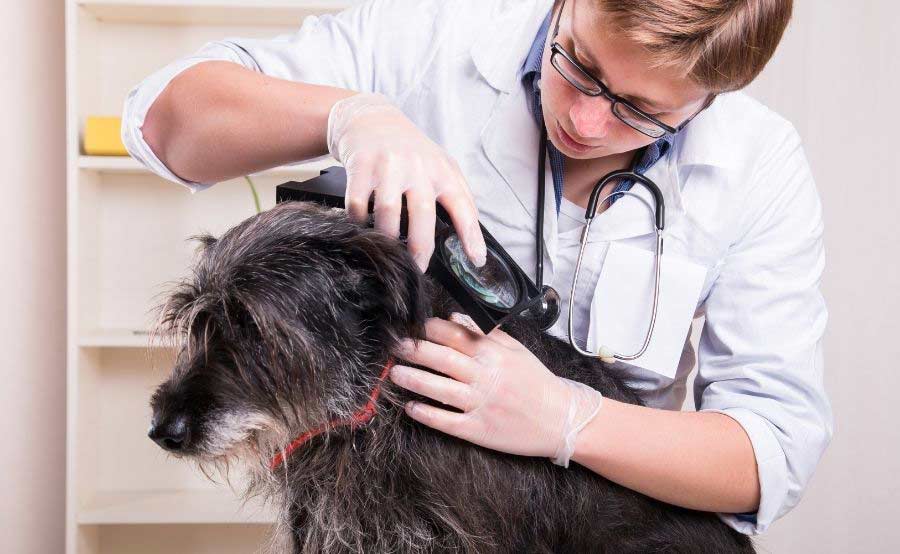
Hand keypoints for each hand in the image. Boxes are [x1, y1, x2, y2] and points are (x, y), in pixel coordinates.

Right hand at [327, 93, 486, 271]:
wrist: (370, 118)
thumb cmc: (409, 149)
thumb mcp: (440, 164)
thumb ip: (457, 194)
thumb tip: (472, 235)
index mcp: (441, 170)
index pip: (463, 205)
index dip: (471, 235)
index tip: (476, 260)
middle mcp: (417, 166)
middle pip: (422, 214)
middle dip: (420, 247)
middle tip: (416, 268)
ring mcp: (387, 165)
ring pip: (387, 212)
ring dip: (386, 237)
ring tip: (387, 247)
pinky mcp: (360, 165)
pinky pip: (358, 204)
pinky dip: (359, 220)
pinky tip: (362, 223)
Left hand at [390, 314, 603, 466]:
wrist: (562, 419)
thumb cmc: (536, 381)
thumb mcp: (515, 350)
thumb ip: (484, 332)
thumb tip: (452, 317)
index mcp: (494, 354)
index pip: (455, 335)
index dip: (430, 329)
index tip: (412, 326)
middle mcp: (486, 377)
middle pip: (442, 359)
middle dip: (415, 351)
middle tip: (395, 347)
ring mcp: (481, 404)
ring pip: (440, 389)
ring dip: (414, 380)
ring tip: (394, 374)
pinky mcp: (479, 430)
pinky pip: (447, 421)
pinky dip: (427, 414)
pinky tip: (411, 408)